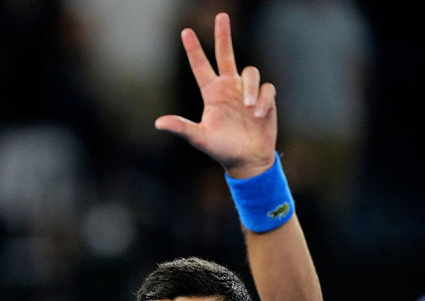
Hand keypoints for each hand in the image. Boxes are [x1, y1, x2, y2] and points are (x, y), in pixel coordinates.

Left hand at [155, 12, 277, 179]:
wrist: (247, 160)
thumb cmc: (221, 149)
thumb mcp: (199, 139)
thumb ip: (182, 128)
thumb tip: (158, 123)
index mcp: (212, 94)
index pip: (200, 67)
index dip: (193, 50)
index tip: (185, 32)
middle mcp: (229, 88)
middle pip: (226, 54)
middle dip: (223, 35)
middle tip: (221, 16)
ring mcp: (247, 92)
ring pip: (250, 72)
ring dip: (250, 88)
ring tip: (249, 109)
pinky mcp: (265, 99)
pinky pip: (266, 88)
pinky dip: (263, 99)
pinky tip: (258, 115)